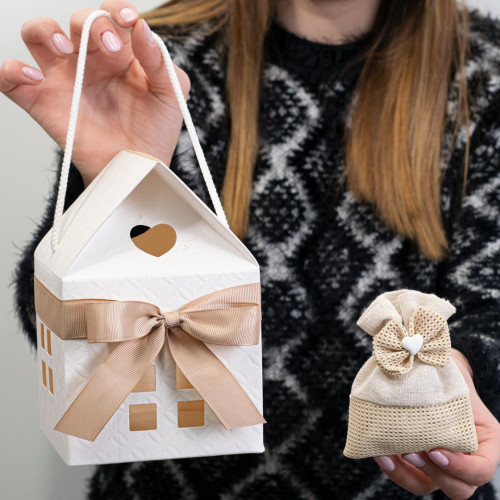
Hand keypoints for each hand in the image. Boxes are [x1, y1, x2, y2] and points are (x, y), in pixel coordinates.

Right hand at [0, 1, 189, 186]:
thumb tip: (141, 27)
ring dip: (45, 31)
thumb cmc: (155, 131)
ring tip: (65, 50)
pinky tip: (33, 76)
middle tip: (109, 48)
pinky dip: (12, 70)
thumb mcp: (170, 94)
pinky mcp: (43, 102)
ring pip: (37, 34)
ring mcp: (64, 79)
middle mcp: (89, 60)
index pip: (111, 16)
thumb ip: (160, 61)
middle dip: (92, 25)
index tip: (129, 19)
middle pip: (77, 20)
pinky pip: (10, 78)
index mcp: (120, 53)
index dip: (117, 10)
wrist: (138, 167)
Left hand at [374, 349, 499, 498]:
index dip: (461, 468)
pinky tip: (378, 452)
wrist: (432, 372)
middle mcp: (464, 458)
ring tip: (388, 456)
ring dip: (407, 475)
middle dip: (433, 474)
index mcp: (485, 440)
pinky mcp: (415, 459)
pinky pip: (406, 474)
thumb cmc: (447, 371)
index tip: (436, 450)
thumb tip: (412, 351)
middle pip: (457, 488)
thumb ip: (442, 369)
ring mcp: (438, 462)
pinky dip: (392, 468)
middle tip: (411, 450)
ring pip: (427, 485)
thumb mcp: (453, 371)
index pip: (481, 471)